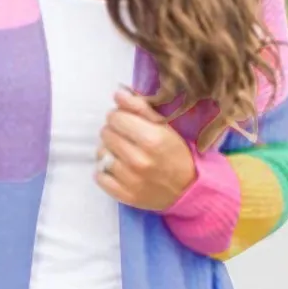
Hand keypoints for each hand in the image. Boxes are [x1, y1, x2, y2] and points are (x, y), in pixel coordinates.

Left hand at [95, 88, 195, 210]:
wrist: (188, 189)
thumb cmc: (177, 154)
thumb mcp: (165, 127)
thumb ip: (140, 108)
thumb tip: (117, 93)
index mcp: (151, 139)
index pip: (115, 117)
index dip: (119, 116)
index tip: (127, 121)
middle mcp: (138, 159)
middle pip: (105, 133)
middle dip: (113, 131)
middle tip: (126, 137)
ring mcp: (129, 179)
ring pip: (100, 153)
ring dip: (108, 150)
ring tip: (122, 153)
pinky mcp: (123, 195)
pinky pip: (99, 176)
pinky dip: (104, 171)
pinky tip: (117, 168)